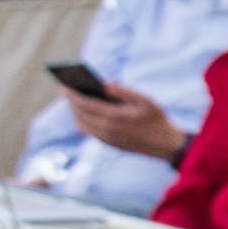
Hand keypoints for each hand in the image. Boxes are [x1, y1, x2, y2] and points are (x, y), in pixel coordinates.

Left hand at [63, 77, 182, 161]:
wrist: (165, 144)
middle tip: (64, 90)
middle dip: (70, 101)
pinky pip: (89, 132)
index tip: (63, 85)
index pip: (84, 104)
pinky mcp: (109, 144)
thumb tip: (104, 84)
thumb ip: (124, 91)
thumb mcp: (145, 101)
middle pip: (80, 114)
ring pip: (82, 124)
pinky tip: (85, 114)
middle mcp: (106, 129)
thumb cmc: (157, 120)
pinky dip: (83, 121)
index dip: (72, 94)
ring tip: (73, 101)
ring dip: (75, 112)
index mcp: (114, 117)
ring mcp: (106, 138)